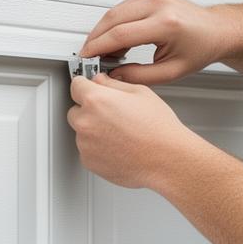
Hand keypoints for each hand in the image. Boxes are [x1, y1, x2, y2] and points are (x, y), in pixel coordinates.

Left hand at [67, 72, 191, 189]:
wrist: (167, 160)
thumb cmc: (159, 129)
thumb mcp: (140, 93)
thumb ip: (113, 83)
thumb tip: (101, 81)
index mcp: (96, 100)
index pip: (76, 85)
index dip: (87, 85)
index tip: (91, 88)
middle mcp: (86, 122)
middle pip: (76, 110)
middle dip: (90, 110)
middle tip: (114, 114)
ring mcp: (86, 144)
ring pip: (82, 132)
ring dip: (94, 130)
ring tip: (121, 133)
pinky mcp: (89, 162)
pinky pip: (88, 150)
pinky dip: (98, 148)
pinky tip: (119, 146)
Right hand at [79, 0, 229, 85]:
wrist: (216, 30)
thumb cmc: (201, 48)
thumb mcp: (172, 72)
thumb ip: (139, 76)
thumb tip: (113, 75)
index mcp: (166, 23)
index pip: (120, 34)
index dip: (98, 47)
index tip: (88, 58)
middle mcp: (159, 3)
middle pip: (112, 19)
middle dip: (96, 39)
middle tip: (91, 57)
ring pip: (115, 11)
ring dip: (104, 31)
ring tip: (106, 52)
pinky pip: (123, 7)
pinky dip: (114, 23)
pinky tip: (117, 39)